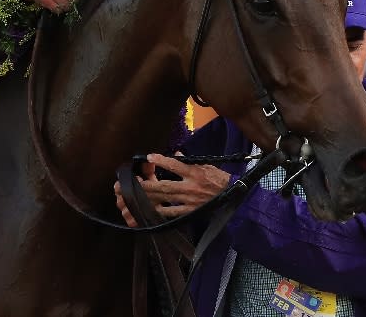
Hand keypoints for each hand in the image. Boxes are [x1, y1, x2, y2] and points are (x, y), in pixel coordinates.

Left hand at [114, 152, 230, 225]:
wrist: (235, 197)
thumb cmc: (220, 180)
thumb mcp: (206, 166)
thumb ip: (189, 161)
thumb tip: (175, 153)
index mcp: (195, 173)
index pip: (175, 165)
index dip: (162, 161)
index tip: (149, 157)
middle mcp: (190, 188)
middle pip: (163, 186)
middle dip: (145, 185)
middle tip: (131, 182)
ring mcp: (189, 202)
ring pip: (164, 200)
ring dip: (147, 198)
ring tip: (132, 197)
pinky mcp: (189, 212)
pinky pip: (171, 213)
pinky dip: (158, 212)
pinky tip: (147, 210)